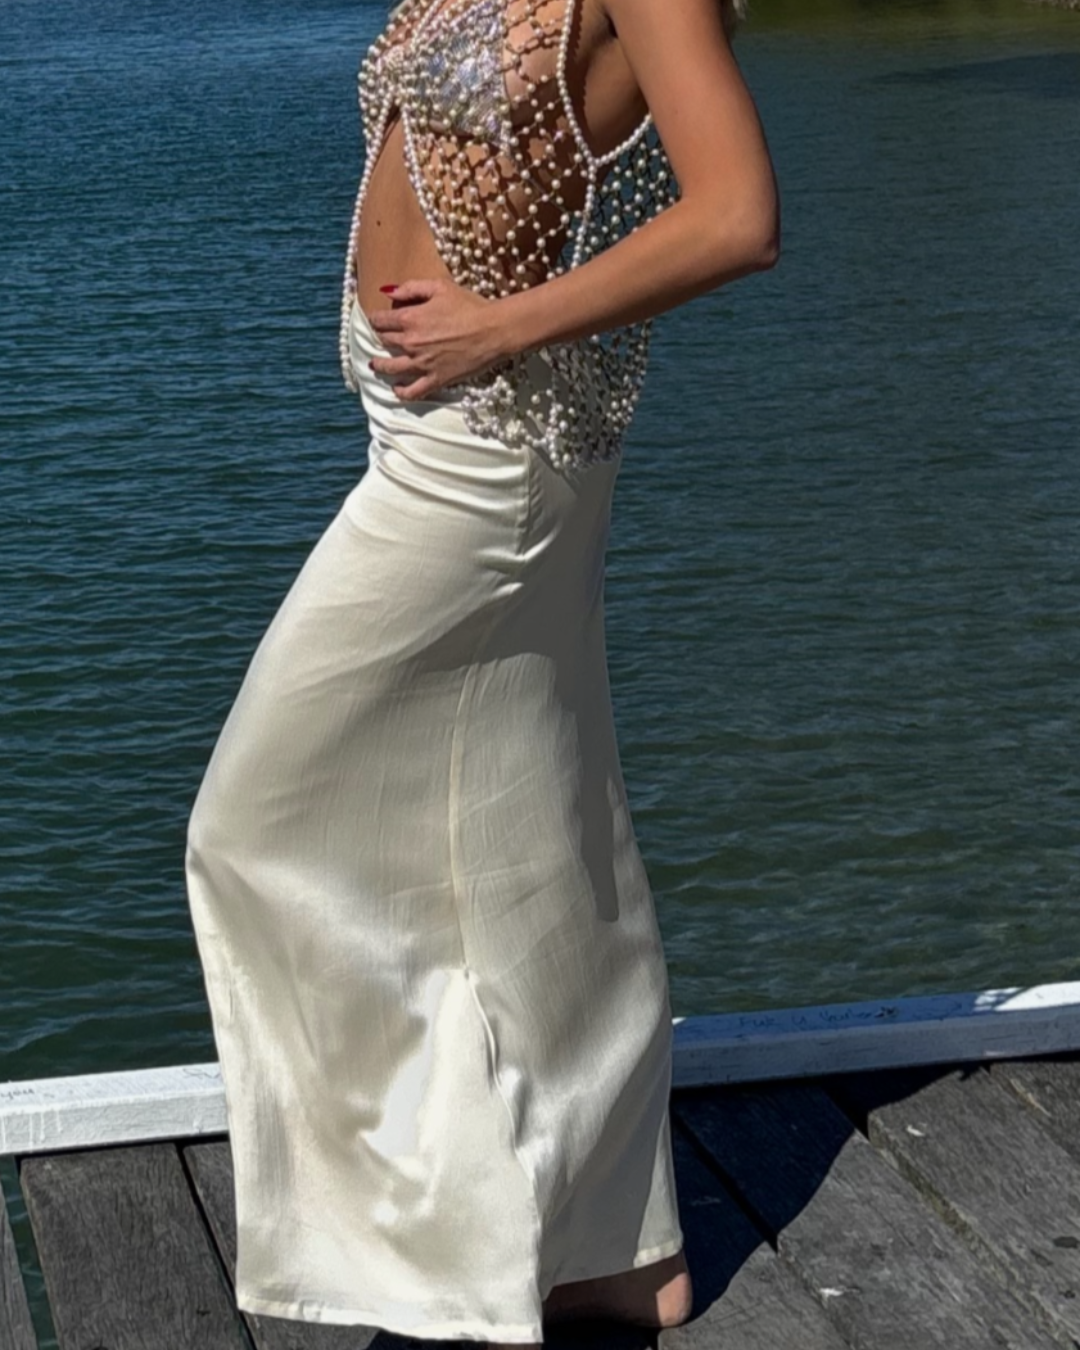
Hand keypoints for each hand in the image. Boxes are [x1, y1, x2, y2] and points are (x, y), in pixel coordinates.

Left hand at [366, 279, 508, 399]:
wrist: (494, 330)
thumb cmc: (470, 306)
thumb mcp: (440, 287)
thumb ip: (411, 288)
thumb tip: (388, 292)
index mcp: (410, 318)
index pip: (381, 320)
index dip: (376, 319)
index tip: (377, 319)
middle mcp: (411, 343)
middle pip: (385, 342)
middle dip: (379, 338)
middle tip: (380, 338)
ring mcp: (422, 364)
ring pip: (391, 368)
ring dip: (380, 366)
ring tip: (375, 365)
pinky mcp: (436, 379)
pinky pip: (413, 392)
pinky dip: (402, 392)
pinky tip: (398, 390)